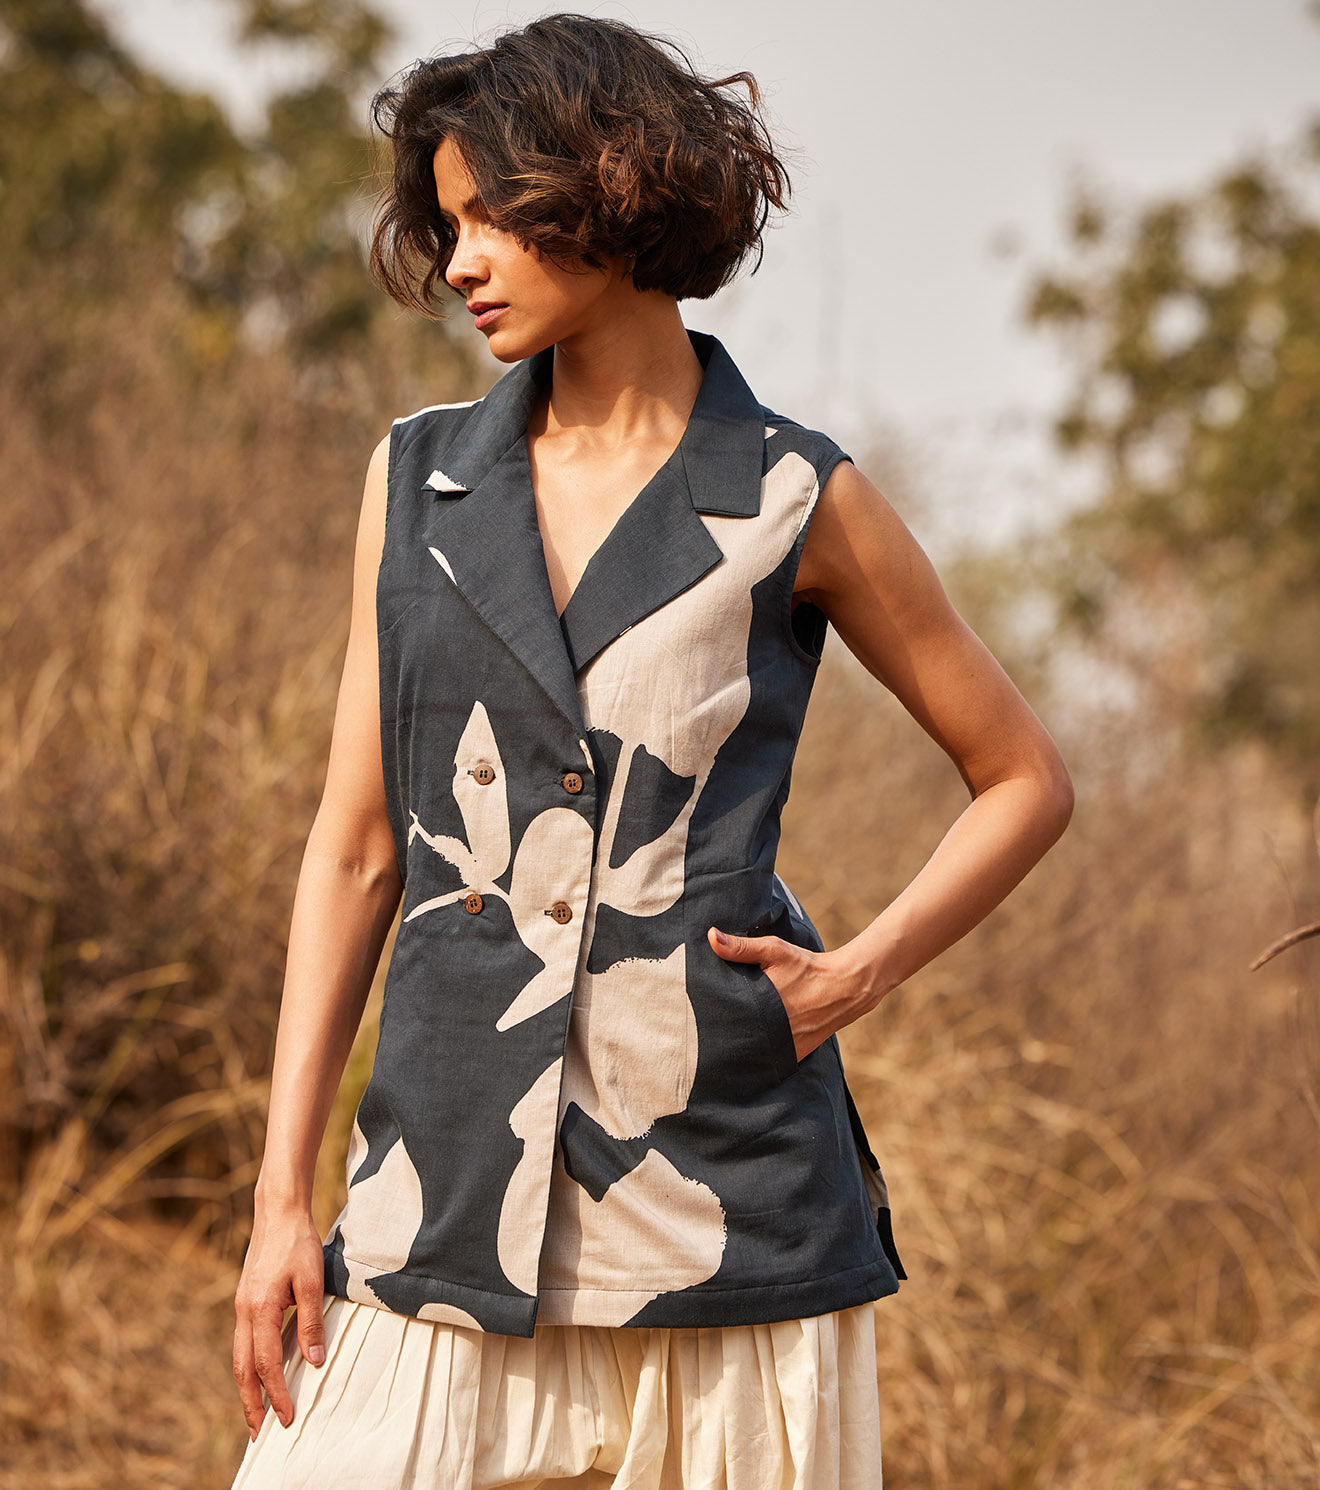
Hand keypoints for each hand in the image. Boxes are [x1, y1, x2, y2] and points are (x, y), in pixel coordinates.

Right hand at [232, 1205, 327, 1440]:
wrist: (279, 1212)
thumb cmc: (298, 1243)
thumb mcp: (312, 1280)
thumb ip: (311, 1322)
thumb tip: (314, 1362)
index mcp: (260, 1309)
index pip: (267, 1364)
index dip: (276, 1395)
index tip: (287, 1419)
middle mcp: (244, 1312)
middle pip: (242, 1370)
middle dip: (250, 1405)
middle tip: (259, 1435)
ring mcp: (241, 1307)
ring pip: (238, 1358)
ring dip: (246, 1389)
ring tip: (256, 1415)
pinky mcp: (245, 1301)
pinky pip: (243, 1343)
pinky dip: (248, 1366)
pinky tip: (259, 1376)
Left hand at [706, 925, 882, 1060]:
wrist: (844, 987)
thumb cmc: (805, 966)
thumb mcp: (773, 950)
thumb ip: (740, 947)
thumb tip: (711, 937)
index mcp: (762, 1007)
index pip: (725, 1022)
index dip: (709, 1023)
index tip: (696, 1022)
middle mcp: (772, 1032)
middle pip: (736, 1041)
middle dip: (722, 1038)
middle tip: (703, 1036)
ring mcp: (784, 1047)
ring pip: (752, 1055)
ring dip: (739, 1050)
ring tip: (721, 1049)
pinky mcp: (794, 1054)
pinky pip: (770, 1061)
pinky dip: (759, 1057)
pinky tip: (747, 1054)